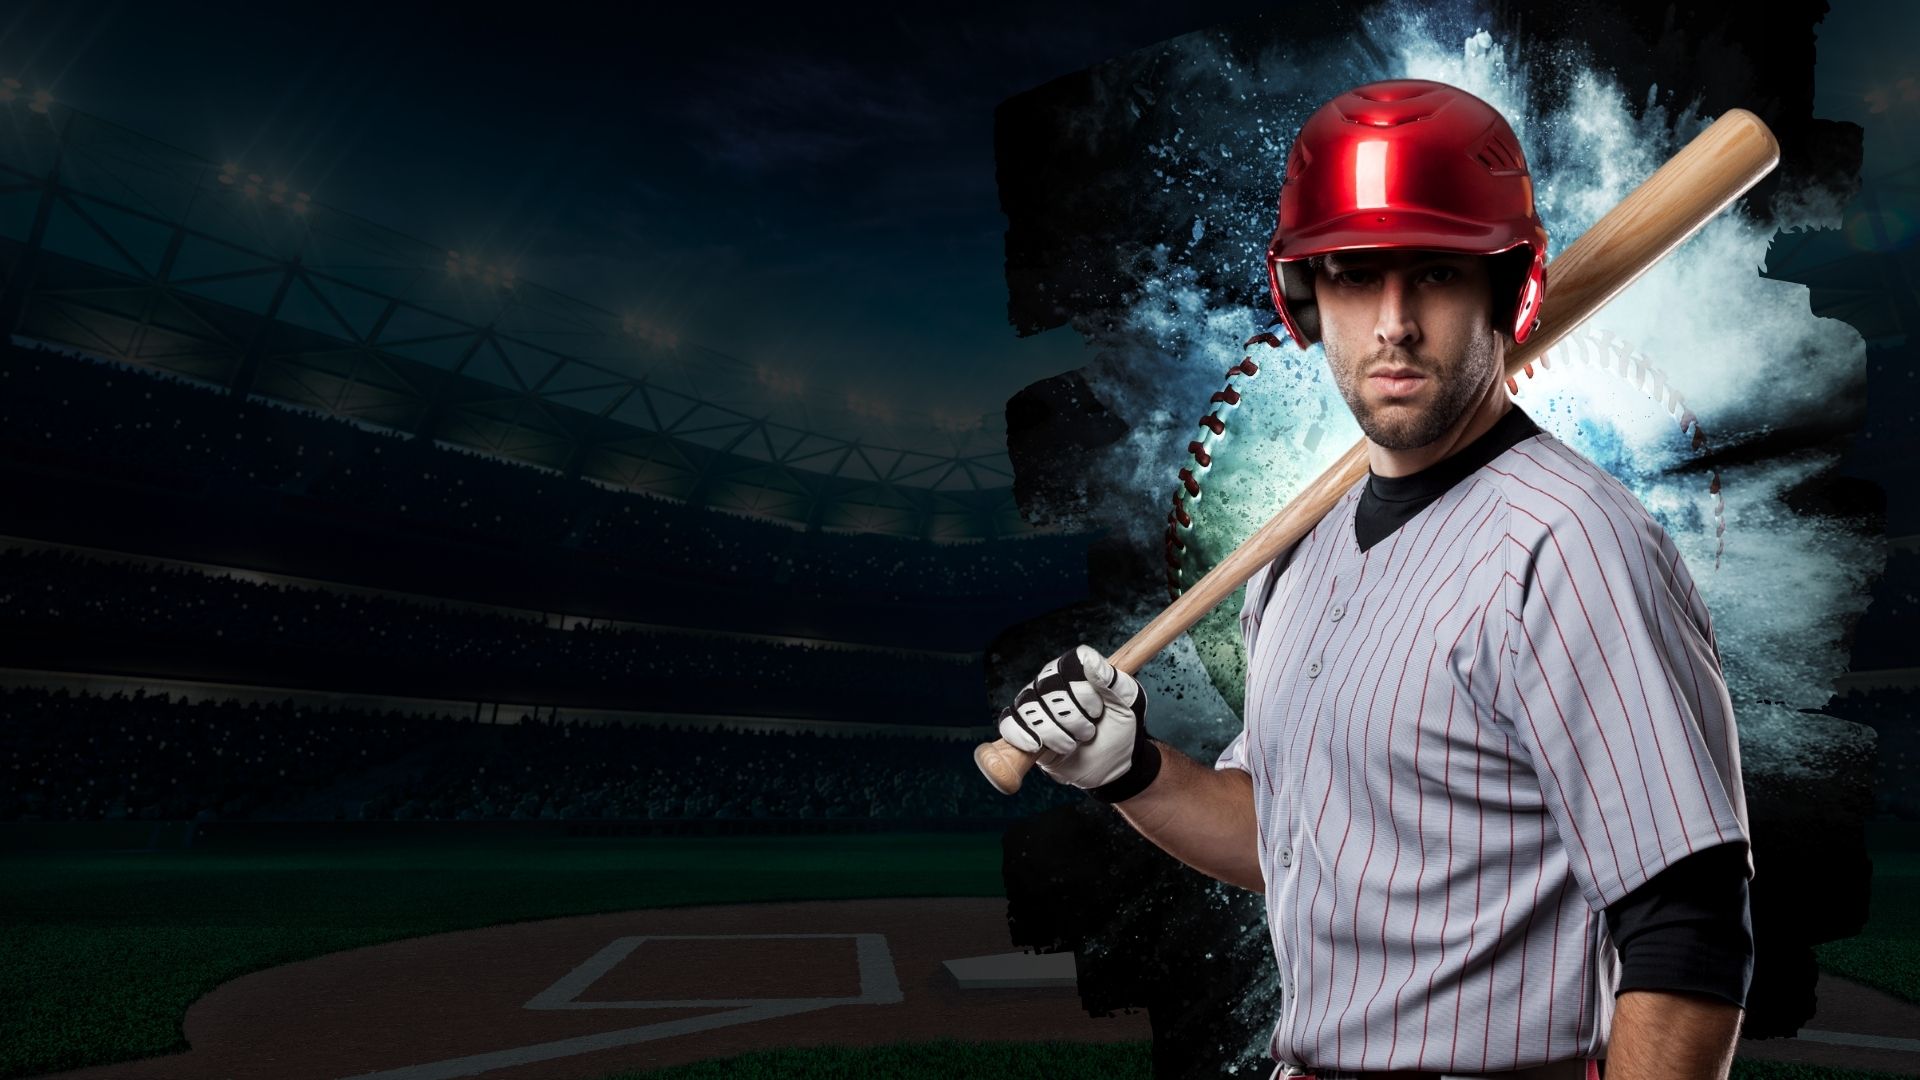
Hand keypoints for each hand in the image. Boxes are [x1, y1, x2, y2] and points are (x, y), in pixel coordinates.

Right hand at [996, 644, 1149, 791]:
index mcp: (1077, 669)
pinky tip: (1037, 746)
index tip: (1098, 710)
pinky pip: (1009, 723)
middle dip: (1072, 717)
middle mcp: (1052, 682)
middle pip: (1049, 687)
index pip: (1069, 664)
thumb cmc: (1121, 728)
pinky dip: (1022, 735)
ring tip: (1072, 744)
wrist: (1112, 766)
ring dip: (1055, 733)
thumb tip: (1089, 661)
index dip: (1082, 690)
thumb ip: (1111, 680)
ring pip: (1030, 708)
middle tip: (1088, 732)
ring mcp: (1036, 704)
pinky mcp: (1023, 728)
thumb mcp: (1128, 703)